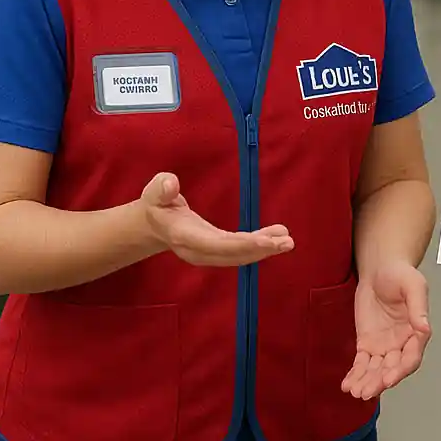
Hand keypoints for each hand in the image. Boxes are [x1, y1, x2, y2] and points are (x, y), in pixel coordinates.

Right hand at [140, 172, 293, 266]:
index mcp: (184, 235)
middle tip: (286, 242)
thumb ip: (162, 188)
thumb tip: (170, 184)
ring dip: (264, 250)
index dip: (240, 245)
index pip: (215, 244)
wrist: (152, 224)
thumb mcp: (155, 191)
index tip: (265, 242)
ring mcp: (208, 253)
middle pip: (231, 254)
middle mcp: (198, 250)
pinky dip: (259, 246)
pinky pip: (239, 251)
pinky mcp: (216, 250)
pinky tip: (277, 237)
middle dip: (260, 250)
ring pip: (238, 256)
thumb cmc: (157, 203)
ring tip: (287, 241)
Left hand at [342, 262, 431, 400]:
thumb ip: (418, 306)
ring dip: (367, 382)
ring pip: (376, 370)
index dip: (401, 370)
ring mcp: (384, 346)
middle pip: (392, 369)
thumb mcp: (413, 285)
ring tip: (355, 391)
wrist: (379, 267)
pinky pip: (362, 363)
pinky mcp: (367, 344)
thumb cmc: (399, 273)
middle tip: (367, 391)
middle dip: (379, 381)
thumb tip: (424, 327)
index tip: (389, 378)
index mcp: (416, 332)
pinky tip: (347, 384)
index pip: (411, 357)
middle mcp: (401, 343)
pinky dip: (355, 375)